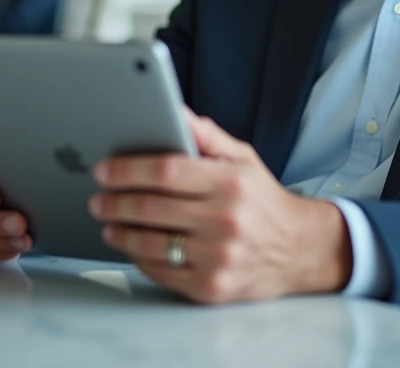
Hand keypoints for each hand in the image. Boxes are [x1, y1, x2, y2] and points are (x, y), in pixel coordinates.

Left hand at [88, 112, 351, 303]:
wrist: (301, 250)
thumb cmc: (263, 201)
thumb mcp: (243, 158)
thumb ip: (206, 136)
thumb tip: (174, 112)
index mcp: (230, 183)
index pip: (166, 171)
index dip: (128, 170)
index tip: (105, 170)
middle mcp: (225, 221)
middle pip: (152, 208)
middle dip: (116, 202)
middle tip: (98, 198)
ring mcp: (218, 258)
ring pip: (151, 244)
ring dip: (120, 232)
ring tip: (107, 221)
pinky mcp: (212, 288)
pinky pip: (162, 272)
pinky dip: (139, 258)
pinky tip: (131, 246)